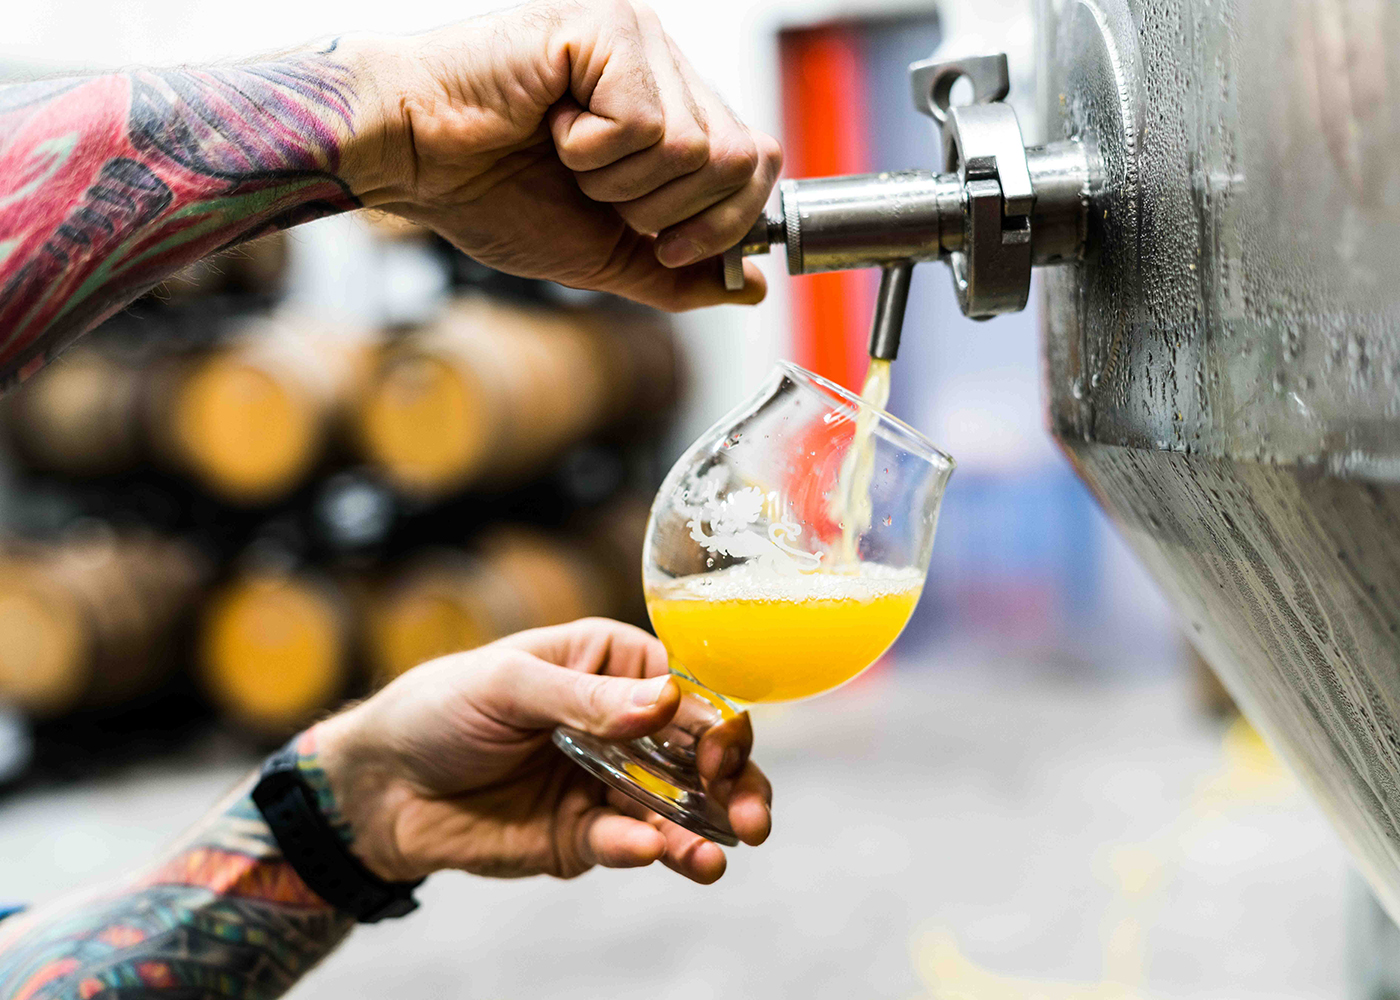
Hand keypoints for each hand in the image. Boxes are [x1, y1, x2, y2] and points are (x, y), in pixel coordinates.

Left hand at [315, 618, 771, 884]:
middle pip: (700, 755)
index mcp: (613, 667)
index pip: (685, 690)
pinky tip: (649, 851)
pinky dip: (643, 850)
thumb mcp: (507, 684)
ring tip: (717, 856)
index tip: (721, 750)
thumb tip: (658, 703)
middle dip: (735, 785)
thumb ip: (583, 698)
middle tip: (752, 817)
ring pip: (676, 809)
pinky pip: (625, 845)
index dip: (715, 720)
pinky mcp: (583, 838)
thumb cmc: (441, 707)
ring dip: (703, 831)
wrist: (380, 785)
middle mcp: (624, 726)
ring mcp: (608, 785)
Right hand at [350, 0, 781, 310]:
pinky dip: (591, 152)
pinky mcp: (606, 29)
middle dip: (667, 210)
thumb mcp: (603, 255)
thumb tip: (747, 290)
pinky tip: (549, 126)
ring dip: (619, 182)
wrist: (412, 161)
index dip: (725, 222)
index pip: (757, 163)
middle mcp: (666, 66)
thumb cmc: (490, 195)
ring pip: (693, 148)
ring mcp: (639, 41)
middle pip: (740, 160)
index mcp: (672, 109)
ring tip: (565, 156)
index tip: (668, 246)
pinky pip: (644, 125)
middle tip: (600, 195)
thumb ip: (677, 273)